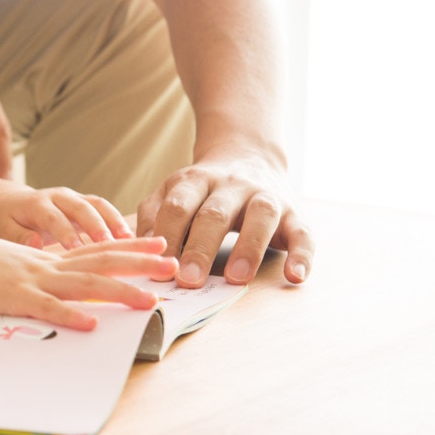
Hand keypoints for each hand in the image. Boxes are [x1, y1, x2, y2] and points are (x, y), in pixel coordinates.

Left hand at [0, 179, 131, 248]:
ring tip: (128, 242)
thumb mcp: (3, 228)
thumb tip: (34, 243)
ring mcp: (74, 198)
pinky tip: (132, 241)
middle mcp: (58, 196)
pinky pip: (105, 210)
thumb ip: (17, 236)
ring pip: (98, 206)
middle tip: (108, 245)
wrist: (12, 204)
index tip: (75, 249)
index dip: (65, 232)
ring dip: (114, 222)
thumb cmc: (7, 221)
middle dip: (96, 225)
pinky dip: (119, 223)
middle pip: (81, 207)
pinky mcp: (85, 204)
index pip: (53, 217)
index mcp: (36, 202)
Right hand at [0, 234, 176, 330]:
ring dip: (119, 292)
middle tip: (172, 265)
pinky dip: (70, 315)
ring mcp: (35, 280)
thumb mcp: (18, 261)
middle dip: (140, 264)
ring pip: (85, 285)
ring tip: (148, 301)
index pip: (98, 249)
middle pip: (102, 262)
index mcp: (51, 258)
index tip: (160, 244)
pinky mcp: (16, 297)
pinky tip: (91, 323)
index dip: (131, 247)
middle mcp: (50, 265)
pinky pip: (47, 308)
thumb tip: (66, 282)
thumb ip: (43, 269)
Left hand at [136, 144, 314, 287]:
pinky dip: (302, 255)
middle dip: (200, 248)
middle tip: (188, 280)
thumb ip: (153, 216)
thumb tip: (132, 251)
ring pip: (260, 216)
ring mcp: (265, 196)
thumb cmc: (203, 190)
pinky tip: (295, 276)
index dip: (167, 237)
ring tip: (236, 279)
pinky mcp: (295, 213)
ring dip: (248, 248)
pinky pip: (302, 233)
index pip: (177, 207)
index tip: (158, 270)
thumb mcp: (173, 192)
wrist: (249, 154)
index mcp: (194, 181)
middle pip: (214, 214)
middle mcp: (230, 185)